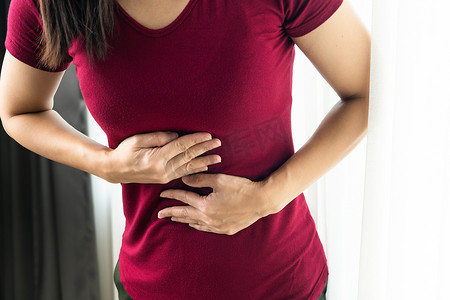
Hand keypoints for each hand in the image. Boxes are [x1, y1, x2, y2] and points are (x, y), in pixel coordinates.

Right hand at [104, 132, 220, 183]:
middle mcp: (163, 169)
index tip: (208, 134)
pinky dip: (196, 169)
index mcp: (157, 158)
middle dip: (204, 149)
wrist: (115, 169)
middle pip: (188, 157)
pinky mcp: (165, 178)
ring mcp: (165, 176)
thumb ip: (158, 137)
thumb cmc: (124, 151)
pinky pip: (184, 173)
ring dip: (205, 161)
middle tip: (218, 143)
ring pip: (189, 167)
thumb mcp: (138, 140)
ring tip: (218, 157)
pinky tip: (205, 166)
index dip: (195, 140)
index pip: (181, 147)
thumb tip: (176, 136)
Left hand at [157, 173, 271, 234]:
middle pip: (185, 214)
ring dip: (183, 220)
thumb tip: (184, 178)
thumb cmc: (241, 188)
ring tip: (174, 218)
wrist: (261, 201)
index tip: (162, 194)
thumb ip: (200, 179)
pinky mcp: (226, 229)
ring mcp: (217, 226)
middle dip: (171, 213)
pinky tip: (194, 224)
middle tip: (159, 215)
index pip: (184, 199)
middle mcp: (209, 218)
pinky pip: (207, 229)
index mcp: (205, 205)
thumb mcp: (219, 180)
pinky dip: (198, 226)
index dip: (172, 195)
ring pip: (195, 223)